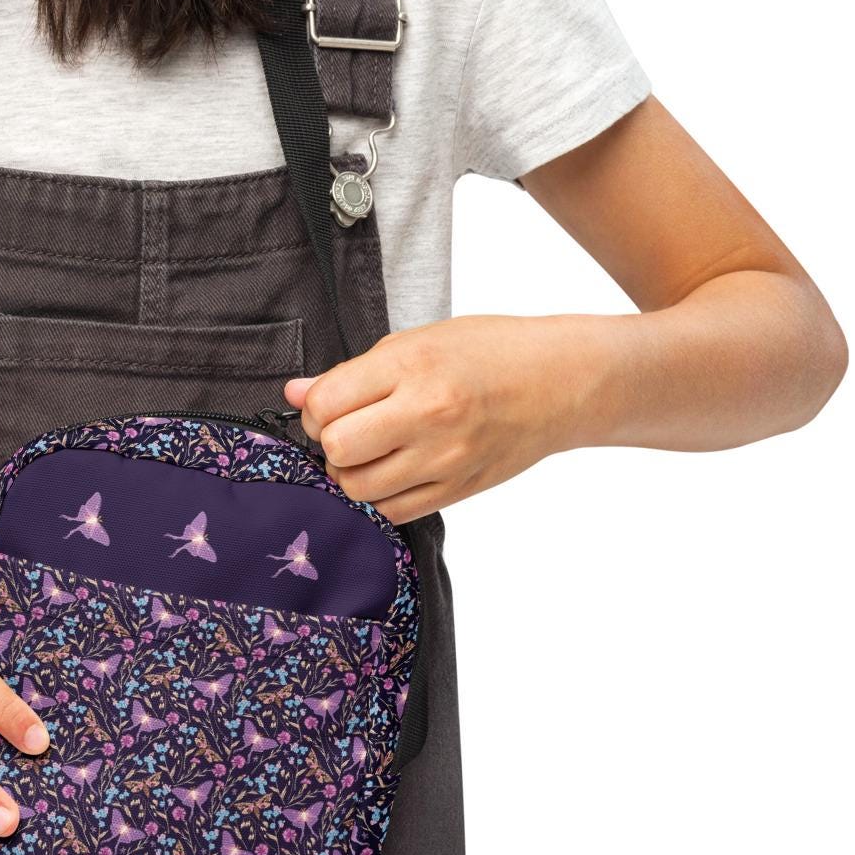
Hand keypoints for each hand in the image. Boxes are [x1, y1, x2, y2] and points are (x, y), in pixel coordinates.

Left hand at [283, 314, 589, 519]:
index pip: (326, 403)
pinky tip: (391, 471)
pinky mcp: (458, 490)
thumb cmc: (487, 351)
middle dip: (329, 440)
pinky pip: (392, 512)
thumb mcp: (416, 342)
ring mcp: (445, 459)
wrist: (559, 382)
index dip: (314, 406)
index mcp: (413, 368)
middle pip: (337, 449)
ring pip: (358, 489)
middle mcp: (429, 415)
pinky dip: (379, 496)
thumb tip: (295, 394)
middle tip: (345, 427)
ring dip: (350, 472)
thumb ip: (353, 373)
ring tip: (368, 450)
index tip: (328, 402)